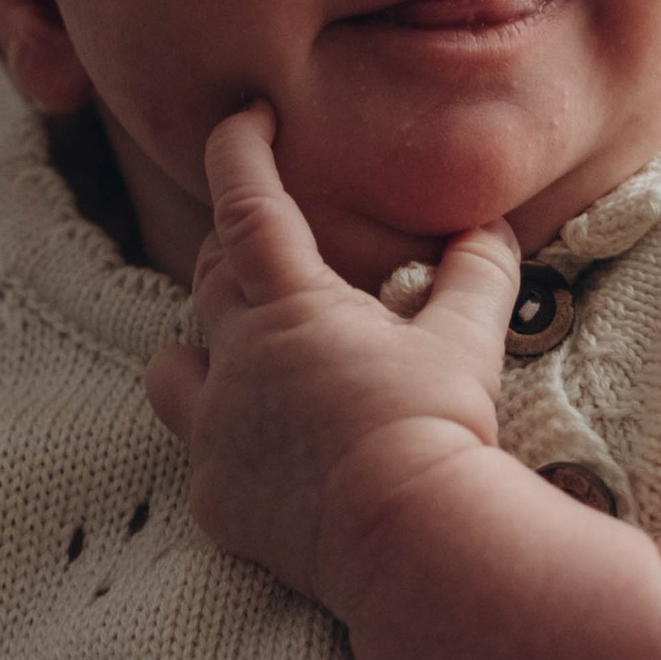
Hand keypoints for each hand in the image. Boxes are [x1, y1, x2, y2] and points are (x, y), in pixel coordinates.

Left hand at [142, 107, 521, 615]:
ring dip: (199, 348)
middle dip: (234, 252)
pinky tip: (270, 457)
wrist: (410, 541)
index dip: (239, 150)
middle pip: (208, 279)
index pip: (245, 203)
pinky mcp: (215, 498)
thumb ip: (475, 273)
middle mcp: (234, 360)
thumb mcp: (468, 341)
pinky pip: (201, 454)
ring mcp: (215, 432)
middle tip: (271, 247)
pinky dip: (228, 443)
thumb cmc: (437, 429)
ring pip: (172, 366)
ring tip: (239, 357)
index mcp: (289, 306)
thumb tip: (488, 229)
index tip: (244, 118)